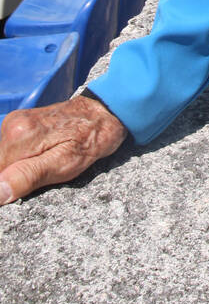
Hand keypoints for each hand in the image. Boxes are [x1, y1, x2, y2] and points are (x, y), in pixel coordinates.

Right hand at [0, 96, 127, 204]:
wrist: (104, 112)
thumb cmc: (89, 141)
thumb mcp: (62, 164)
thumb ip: (26, 177)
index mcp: (19, 136)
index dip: (5, 188)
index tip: (22, 191)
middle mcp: (11, 125)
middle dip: (11, 178)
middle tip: (39, 178)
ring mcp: (15, 122)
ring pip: (2, 158)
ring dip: (15, 170)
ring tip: (41, 167)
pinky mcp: (20, 123)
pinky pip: (9, 149)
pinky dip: (18, 160)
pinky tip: (38, 159)